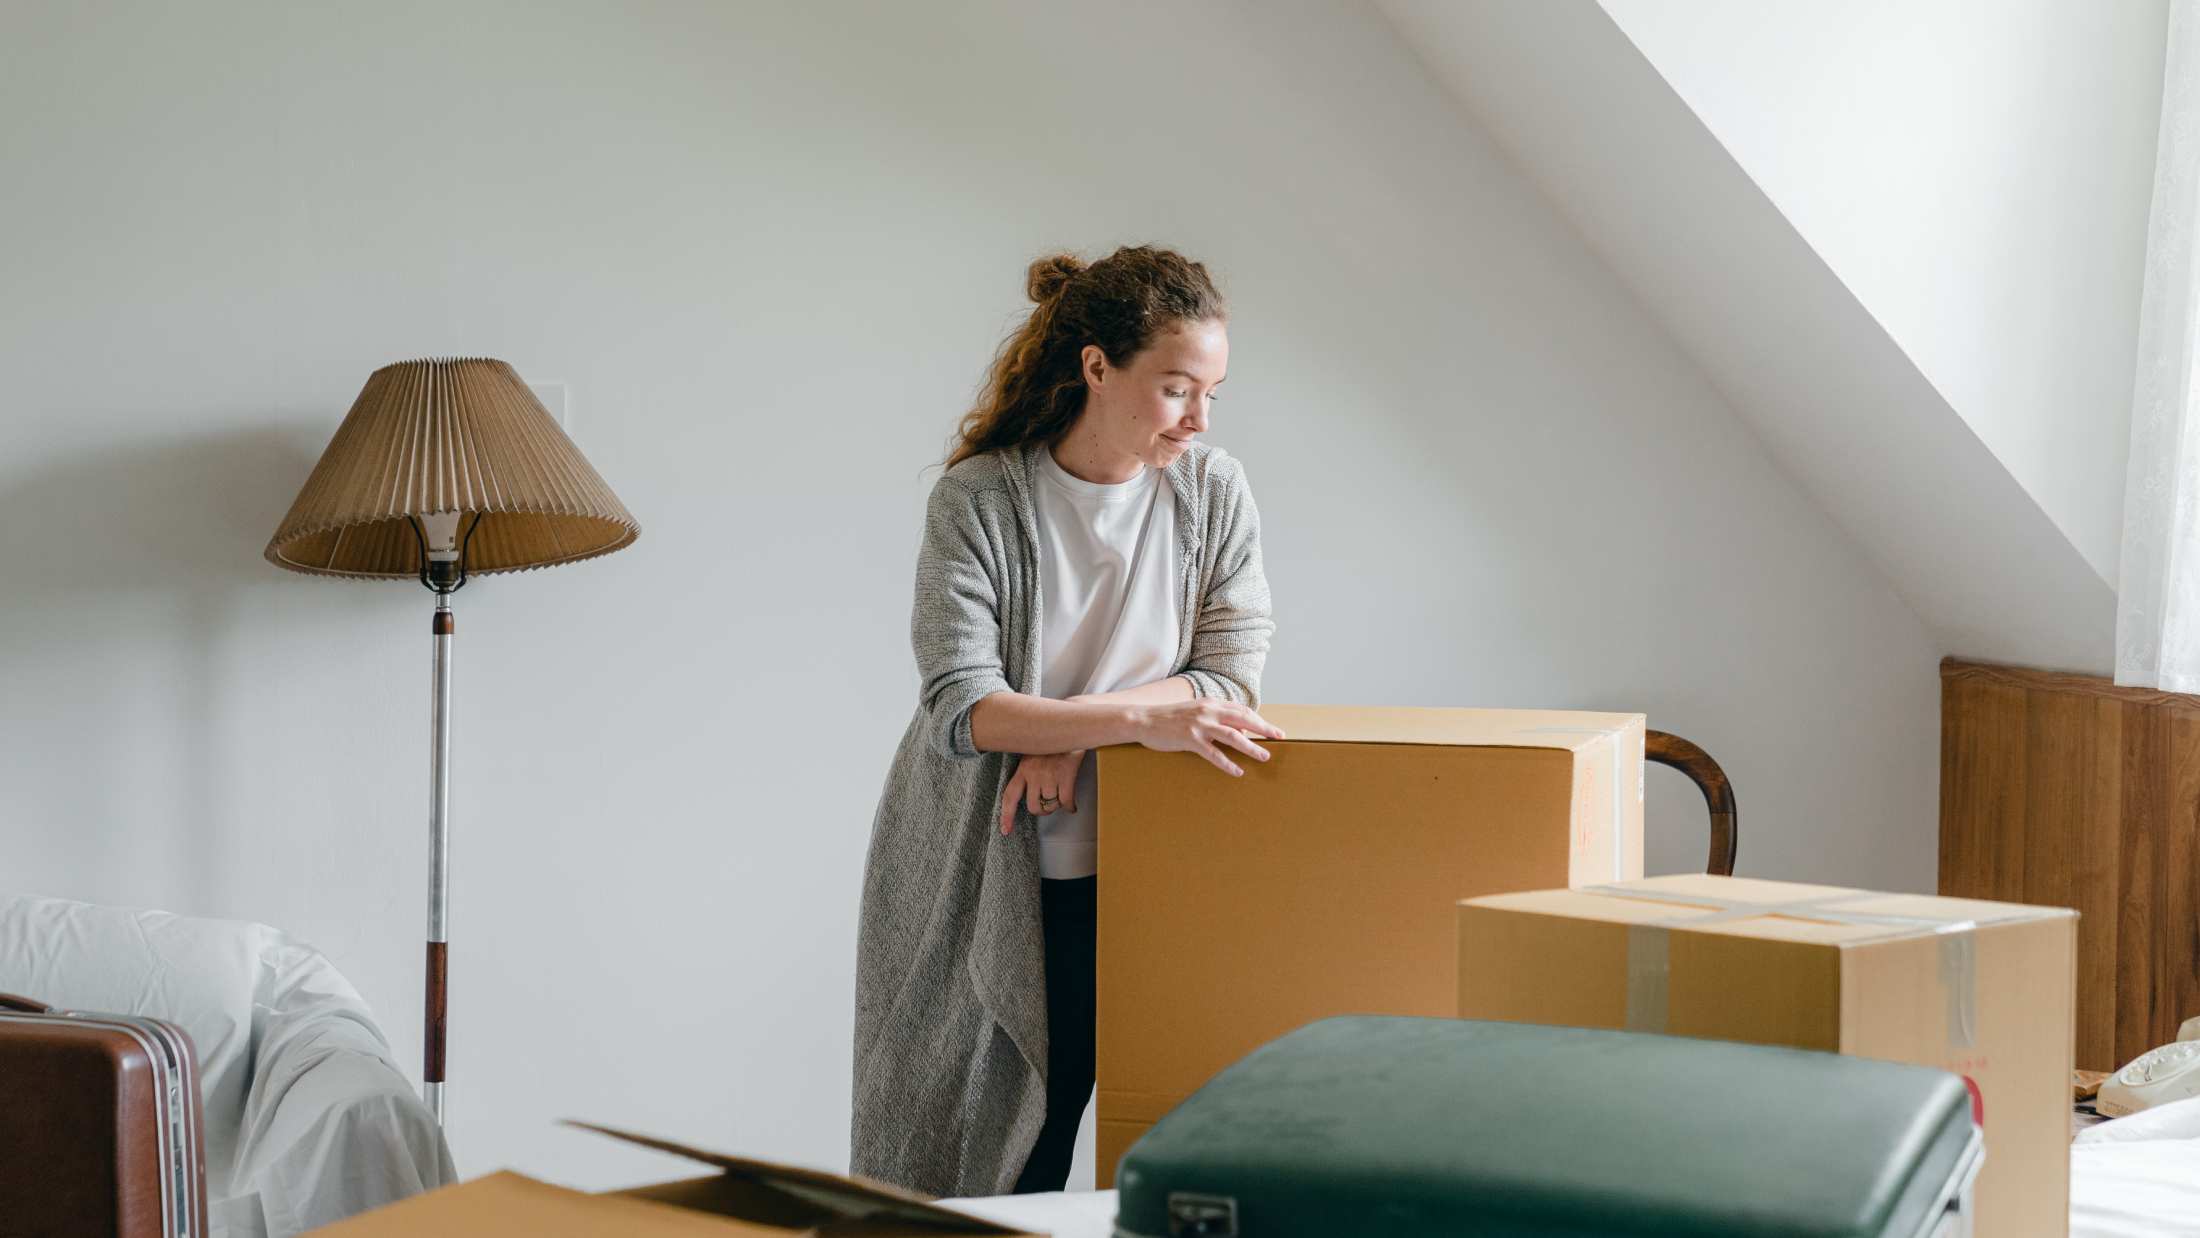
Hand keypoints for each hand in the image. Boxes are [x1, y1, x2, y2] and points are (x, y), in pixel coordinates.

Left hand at [999, 749, 1087, 836]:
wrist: (1069, 726)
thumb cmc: (1052, 741)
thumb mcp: (1033, 752)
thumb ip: (1029, 769)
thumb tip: (1030, 789)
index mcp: (1023, 768)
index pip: (1010, 796)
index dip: (1006, 815)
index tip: (1006, 830)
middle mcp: (1033, 774)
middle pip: (1034, 806)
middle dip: (1043, 810)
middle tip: (1049, 806)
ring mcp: (1050, 775)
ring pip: (1051, 804)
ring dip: (1057, 806)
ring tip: (1062, 800)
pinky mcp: (1066, 775)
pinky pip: (1066, 801)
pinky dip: (1070, 807)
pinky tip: (1072, 806)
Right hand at [1135, 700, 1285, 776]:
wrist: (1144, 720)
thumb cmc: (1170, 718)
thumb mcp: (1195, 712)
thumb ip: (1215, 718)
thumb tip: (1237, 733)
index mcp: (1211, 703)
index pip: (1241, 710)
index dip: (1259, 719)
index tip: (1272, 729)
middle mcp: (1208, 711)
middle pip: (1243, 719)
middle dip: (1264, 728)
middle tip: (1279, 737)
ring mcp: (1200, 725)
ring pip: (1233, 736)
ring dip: (1251, 747)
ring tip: (1264, 756)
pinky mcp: (1190, 739)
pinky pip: (1214, 753)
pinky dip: (1227, 763)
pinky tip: (1238, 771)